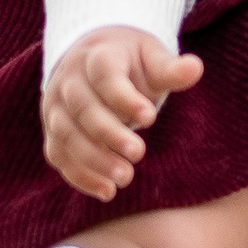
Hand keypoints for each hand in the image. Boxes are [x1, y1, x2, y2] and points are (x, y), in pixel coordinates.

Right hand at [42, 26, 202, 198]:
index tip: (150, 117)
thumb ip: (171, 70)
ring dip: (93, 160)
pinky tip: (106, 191)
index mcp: (96, 56)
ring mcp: (56, 107)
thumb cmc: (131, 64)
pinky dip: (79, 175)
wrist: (92, 61)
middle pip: (83, 108)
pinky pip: (58, 155)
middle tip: (138, 153)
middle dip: (109, 133)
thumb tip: (195, 68)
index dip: (124, 98)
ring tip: (124, 178)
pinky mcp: (52, 131)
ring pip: (67, 134)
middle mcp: (69, 80)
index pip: (105, 76)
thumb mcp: (152, 59)